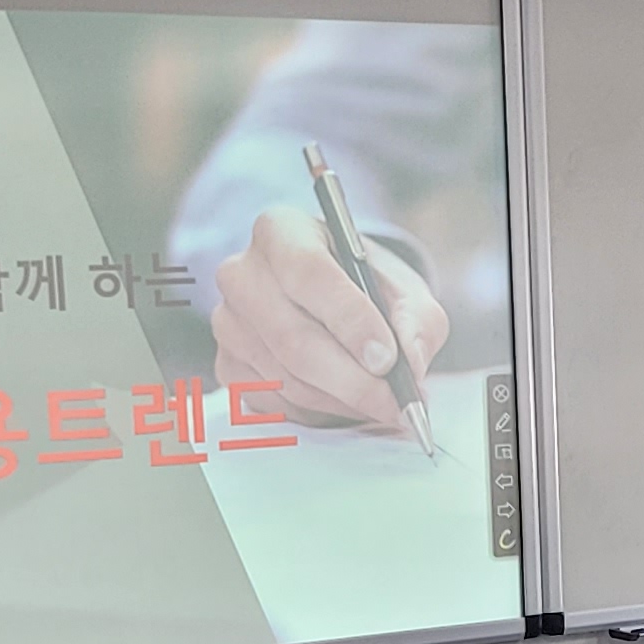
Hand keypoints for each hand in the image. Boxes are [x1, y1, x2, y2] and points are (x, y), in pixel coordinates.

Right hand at [210, 206, 446, 439]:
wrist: (334, 299)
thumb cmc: (366, 286)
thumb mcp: (405, 290)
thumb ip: (416, 322)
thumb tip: (409, 366)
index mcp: (281, 231)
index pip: (307, 273)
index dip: (349, 319)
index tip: (388, 358)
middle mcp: (242, 273)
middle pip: (292, 337)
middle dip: (352, 379)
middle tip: (394, 402)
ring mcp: (227, 322)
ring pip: (286, 377)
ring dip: (341, 400)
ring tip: (380, 403)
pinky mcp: (227, 365)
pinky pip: (274, 402)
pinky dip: (317, 412)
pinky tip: (345, 401)